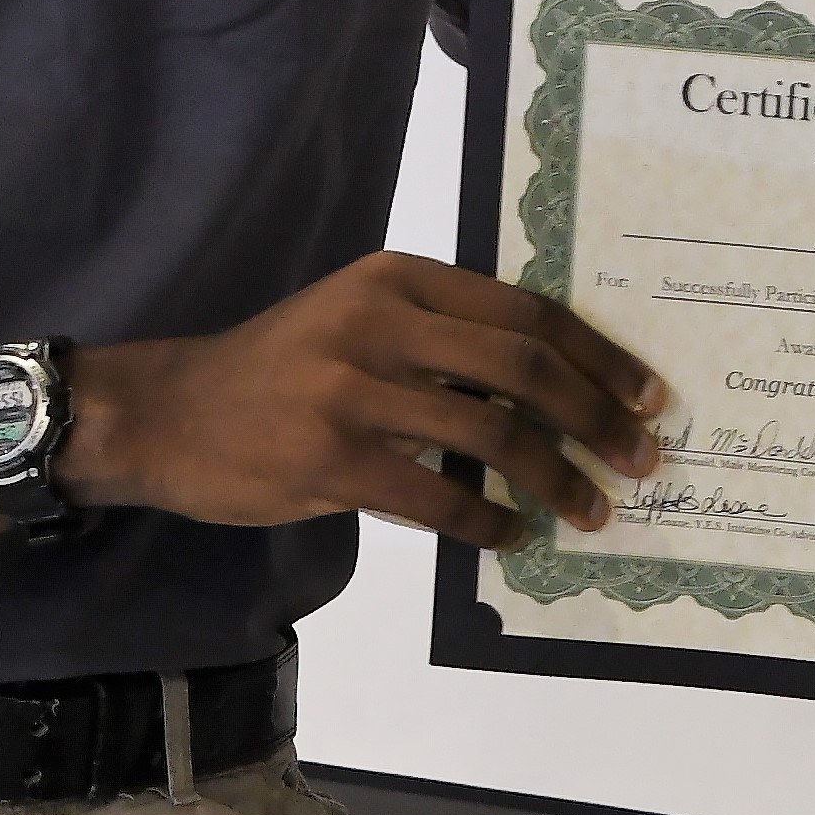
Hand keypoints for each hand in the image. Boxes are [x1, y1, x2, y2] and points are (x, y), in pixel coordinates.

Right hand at [64, 254, 665, 550]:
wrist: (169, 413)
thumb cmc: (277, 370)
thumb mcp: (356, 318)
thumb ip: (439, 337)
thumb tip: (547, 385)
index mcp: (398, 278)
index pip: (524, 309)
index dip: (596, 354)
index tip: (645, 393)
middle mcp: (380, 321)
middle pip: (523, 365)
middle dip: (596, 415)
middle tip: (640, 457)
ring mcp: (352, 390)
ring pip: (491, 433)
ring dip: (556, 478)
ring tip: (590, 509)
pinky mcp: (331, 459)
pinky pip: (438, 497)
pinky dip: (488, 522)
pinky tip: (512, 536)